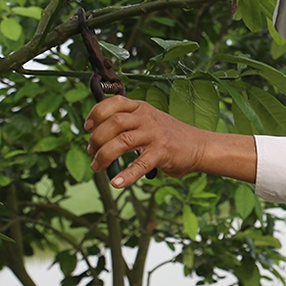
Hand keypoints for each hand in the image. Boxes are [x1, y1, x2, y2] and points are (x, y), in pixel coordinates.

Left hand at [84, 96, 255, 186]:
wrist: (199, 146)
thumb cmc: (170, 136)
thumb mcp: (149, 122)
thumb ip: (127, 125)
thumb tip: (98, 141)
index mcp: (142, 108)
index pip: (113, 103)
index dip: (96, 114)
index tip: (87, 128)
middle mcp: (147, 119)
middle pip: (113, 123)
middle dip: (96, 139)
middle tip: (91, 152)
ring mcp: (155, 135)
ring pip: (121, 142)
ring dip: (104, 156)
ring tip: (98, 167)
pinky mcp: (162, 153)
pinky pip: (139, 164)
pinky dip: (126, 175)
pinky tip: (117, 183)